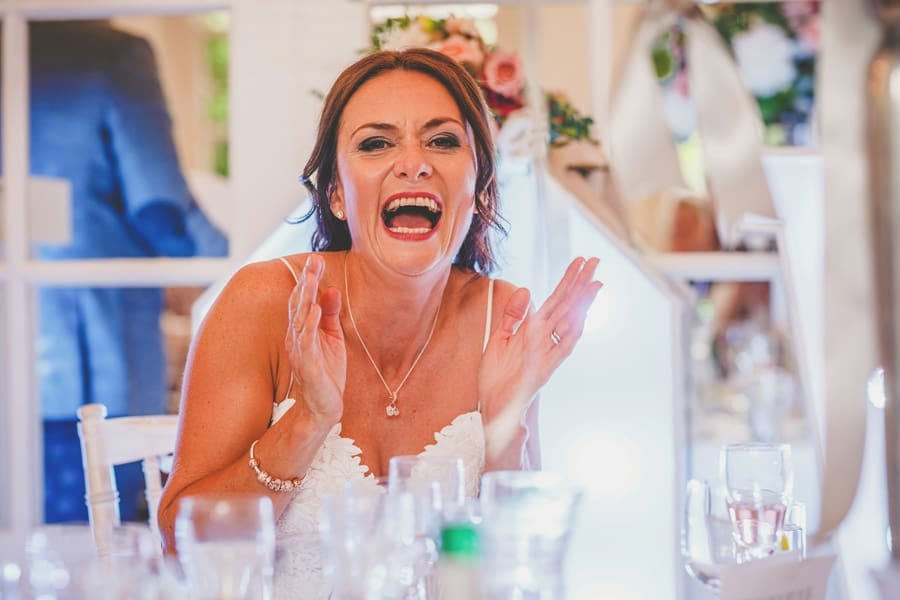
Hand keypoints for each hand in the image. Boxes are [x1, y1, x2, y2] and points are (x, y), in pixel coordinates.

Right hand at [285, 254, 346, 427]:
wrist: (324, 407)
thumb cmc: (327, 374)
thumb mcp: (332, 339)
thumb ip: (331, 315)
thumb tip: (331, 289)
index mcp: (302, 330)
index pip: (304, 300)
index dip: (309, 279)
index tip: (316, 259)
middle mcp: (296, 337)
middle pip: (299, 304)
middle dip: (306, 281)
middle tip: (313, 260)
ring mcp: (300, 350)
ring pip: (300, 319)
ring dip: (306, 298)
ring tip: (311, 278)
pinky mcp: (307, 365)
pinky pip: (306, 342)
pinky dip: (310, 325)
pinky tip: (315, 310)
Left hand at [478, 257, 601, 421]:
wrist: (493, 408)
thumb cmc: (497, 377)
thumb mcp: (499, 339)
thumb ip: (512, 316)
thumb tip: (526, 290)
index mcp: (534, 332)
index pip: (555, 301)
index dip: (567, 281)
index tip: (580, 261)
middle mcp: (545, 341)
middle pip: (566, 307)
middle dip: (580, 284)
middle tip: (595, 261)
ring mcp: (546, 355)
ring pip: (568, 324)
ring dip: (581, 305)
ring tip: (594, 284)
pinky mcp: (541, 370)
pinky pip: (557, 350)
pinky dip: (566, 334)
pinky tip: (575, 317)